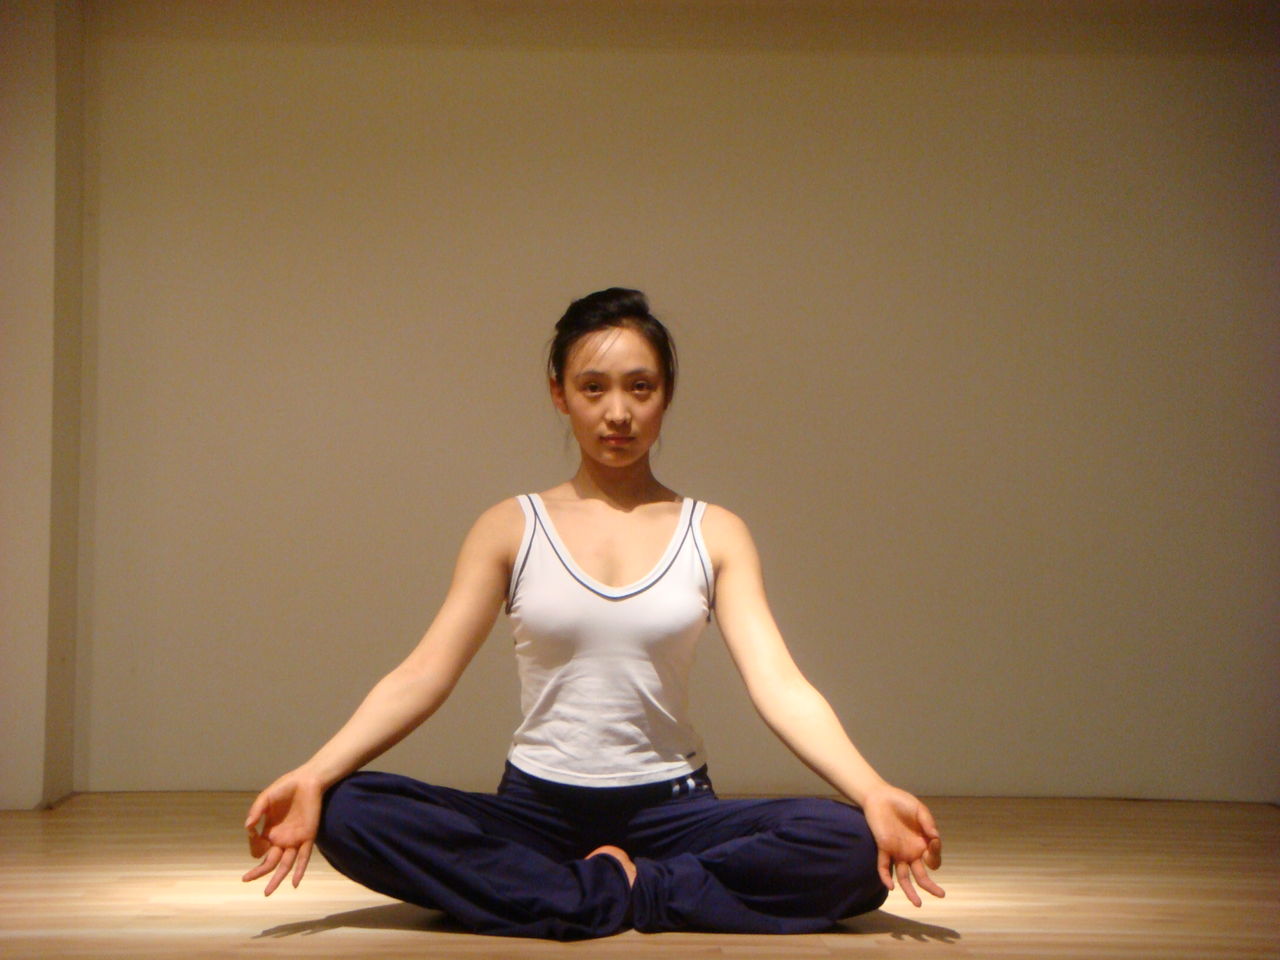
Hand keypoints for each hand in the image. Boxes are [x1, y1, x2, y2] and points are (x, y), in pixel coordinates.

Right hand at [242, 770, 323, 894]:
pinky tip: (294, 884)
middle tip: (245, 879)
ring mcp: (295, 840)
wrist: (307, 780)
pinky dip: (299, 870)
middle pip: (269, 862)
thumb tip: (247, 828)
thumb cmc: (285, 787)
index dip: (253, 846)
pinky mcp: (308, 837)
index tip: (252, 833)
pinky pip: (304, 857)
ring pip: (285, 864)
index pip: (258, 849)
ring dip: (276, 879)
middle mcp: (282, 839)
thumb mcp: (266, 798)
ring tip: (266, 892)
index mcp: (270, 831)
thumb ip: (256, 811)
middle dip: (257, 872)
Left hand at [860, 784, 944, 906]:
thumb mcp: (920, 810)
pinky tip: (891, 886)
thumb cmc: (902, 802)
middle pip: (922, 875)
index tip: (933, 840)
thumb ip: (928, 823)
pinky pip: (884, 866)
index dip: (936, 855)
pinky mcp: (883, 848)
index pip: (933, 859)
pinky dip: (886, 876)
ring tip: (918, 904)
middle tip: (941, 895)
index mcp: (923, 844)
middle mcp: (911, 852)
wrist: (880, 796)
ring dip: (910, 890)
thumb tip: (935, 837)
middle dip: (931, 886)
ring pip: (904, 877)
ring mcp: (897, 852)